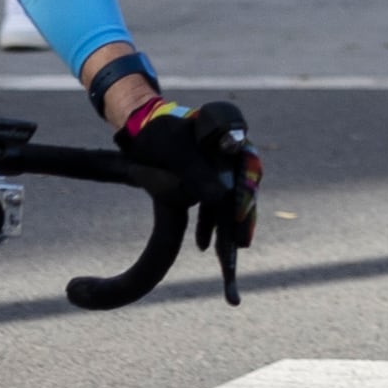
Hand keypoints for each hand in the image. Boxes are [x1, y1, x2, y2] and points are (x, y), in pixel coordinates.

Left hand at [121, 97, 261, 254]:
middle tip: (240, 244)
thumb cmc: (158, 134)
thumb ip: (196, 171)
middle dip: (241, 218)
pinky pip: (216, 205)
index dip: (246, 190)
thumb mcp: (175, 151)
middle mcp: (233, 152)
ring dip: (227, 226)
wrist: (140, 132)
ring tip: (225, 255)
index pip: (247, 165)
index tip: (239, 214)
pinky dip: (211, 224)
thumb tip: (220, 198)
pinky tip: (203, 244)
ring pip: (231, 201)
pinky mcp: (210, 182)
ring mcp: (223, 169)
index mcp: (230, 135)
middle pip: (243, 188)